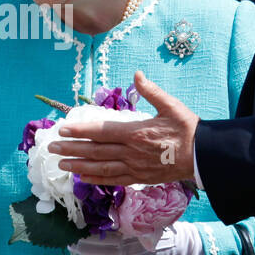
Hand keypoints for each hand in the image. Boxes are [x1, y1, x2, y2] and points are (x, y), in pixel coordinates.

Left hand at [48, 71, 198, 185]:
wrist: (202, 156)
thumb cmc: (187, 129)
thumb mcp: (172, 106)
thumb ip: (151, 91)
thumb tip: (137, 74)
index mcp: (136, 132)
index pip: (100, 131)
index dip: (79, 131)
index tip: (62, 130)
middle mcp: (131, 151)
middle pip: (95, 150)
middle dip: (71, 149)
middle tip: (52, 148)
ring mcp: (134, 167)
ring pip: (100, 167)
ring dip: (78, 165)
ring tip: (61, 164)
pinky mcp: (139, 178)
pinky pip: (113, 180)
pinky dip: (96, 179)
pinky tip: (83, 178)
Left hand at [73, 222, 205, 254]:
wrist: (181, 248)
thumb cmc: (162, 228)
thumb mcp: (150, 215)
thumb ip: (133, 210)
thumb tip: (109, 198)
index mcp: (136, 224)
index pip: (112, 221)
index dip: (95, 219)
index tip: (79, 214)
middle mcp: (133, 238)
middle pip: (105, 237)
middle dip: (86, 236)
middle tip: (69, 231)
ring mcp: (133, 252)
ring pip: (106, 251)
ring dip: (87, 249)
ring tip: (71, 245)